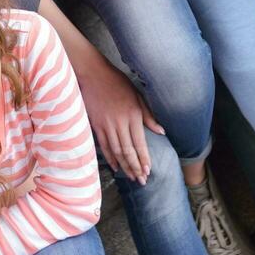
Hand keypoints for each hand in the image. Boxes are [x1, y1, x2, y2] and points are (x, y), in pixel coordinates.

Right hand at [79, 58, 164, 183]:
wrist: (93, 74)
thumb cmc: (117, 83)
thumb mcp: (137, 95)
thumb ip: (149, 115)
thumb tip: (161, 132)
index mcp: (133, 114)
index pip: (139, 143)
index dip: (144, 159)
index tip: (148, 171)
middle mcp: (119, 122)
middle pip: (128, 151)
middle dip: (135, 167)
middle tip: (141, 180)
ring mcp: (106, 124)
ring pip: (116, 151)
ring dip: (124, 166)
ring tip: (131, 177)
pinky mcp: (95, 125)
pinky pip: (103, 146)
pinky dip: (110, 158)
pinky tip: (115, 166)